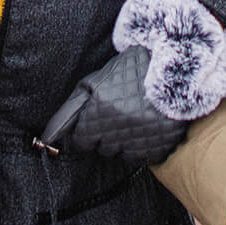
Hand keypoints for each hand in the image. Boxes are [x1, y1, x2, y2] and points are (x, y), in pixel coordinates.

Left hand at [37, 48, 188, 166]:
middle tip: (118, 116)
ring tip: (134, 119)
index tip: (93, 126)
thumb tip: (50, 137)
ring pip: (122, 155)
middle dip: (106, 136)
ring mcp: (142, 138)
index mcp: (100, 110)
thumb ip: (71, 109)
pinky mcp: (160, 146)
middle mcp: (118, 127)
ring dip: (124, 142)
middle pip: (102, 149)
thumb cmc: (131, 72)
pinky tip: (147, 126)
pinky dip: (143, 146)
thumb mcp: (96, 83)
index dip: (85, 133)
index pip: (81, 141)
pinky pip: (143, 157)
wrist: (175, 67)